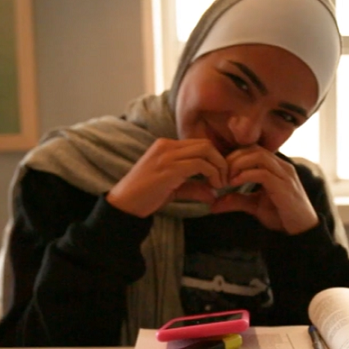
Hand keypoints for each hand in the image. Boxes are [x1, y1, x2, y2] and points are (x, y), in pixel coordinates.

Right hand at [107, 139, 227, 216]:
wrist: (124, 204)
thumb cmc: (145, 196)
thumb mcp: (173, 188)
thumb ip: (193, 188)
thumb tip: (213, 195)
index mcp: (166, 146)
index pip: (199, 144)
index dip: (215, 159)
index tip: (220, 177)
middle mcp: (167, 146)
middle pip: (206, 144)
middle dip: (221, 161)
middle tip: (224, 180)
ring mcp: (168, 155)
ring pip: (205, 150)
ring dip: (219, 168)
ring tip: (219, 185)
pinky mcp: (170, 168)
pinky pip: (200, 164)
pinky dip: (212, 174)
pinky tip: (212, 188)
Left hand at [210, 146, 318, 234]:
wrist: (302, 231)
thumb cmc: (281, 216)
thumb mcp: (254, 206)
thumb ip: (236, 200)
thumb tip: (214, 203)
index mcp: (275, 167)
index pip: (252, 149)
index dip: (234, 156)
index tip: (220, 171)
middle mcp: (281, 166)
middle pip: (254, 149)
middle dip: (233, 158)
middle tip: (220, 174)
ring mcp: (284, 174)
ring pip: (258, 156)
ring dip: (238, 164)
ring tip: (227, 178)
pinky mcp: (284, 186)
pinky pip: (263, 173)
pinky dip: (245, 175)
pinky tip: (234, 184)